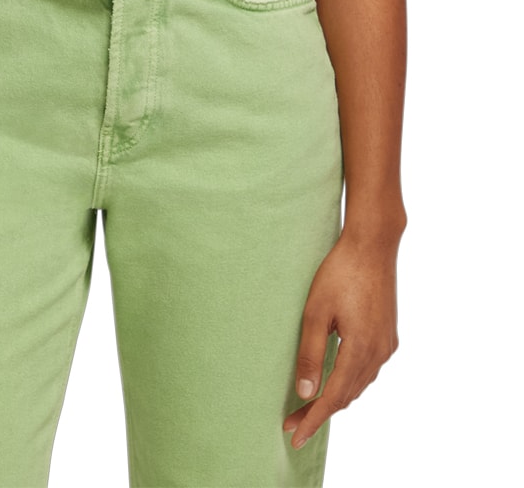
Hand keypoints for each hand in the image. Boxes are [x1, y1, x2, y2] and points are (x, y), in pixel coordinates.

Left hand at [283, 228, 400, 448]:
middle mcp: (379, 353)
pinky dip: (351, 381)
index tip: (294, 436)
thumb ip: (311, 354)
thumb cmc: (340, 272)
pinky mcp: (389, 335)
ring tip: (311, 407)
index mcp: (360, 349)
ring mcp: (387, 345)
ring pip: (360, 384)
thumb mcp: (316, 312)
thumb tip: (305, 392)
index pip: (333, 397)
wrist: (373, 245)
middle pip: (347, 395)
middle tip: (293, 422)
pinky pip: (369, 370)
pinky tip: (337, 381)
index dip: (313, 419)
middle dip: (320, 412)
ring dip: (336, 398)